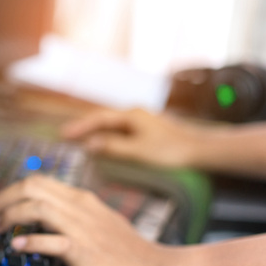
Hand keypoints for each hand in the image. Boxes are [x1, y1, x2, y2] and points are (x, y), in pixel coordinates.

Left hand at [0, 175, 176, 265]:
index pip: (37, 182)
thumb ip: (71, 215)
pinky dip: (30, 241)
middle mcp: (79, 207)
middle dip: (2, 198)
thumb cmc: (127, 252)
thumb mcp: (97, 222)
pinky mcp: (85, 252)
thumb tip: (41, 217)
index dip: (9, 191)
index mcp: (80, 199)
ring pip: (36, 207)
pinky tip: (17, 246)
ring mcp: (82, 228)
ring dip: (9, 215)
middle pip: (31, 187)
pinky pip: (52, 241)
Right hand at [60, 108, 203, 167]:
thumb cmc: (171, 151)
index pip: (99, 118)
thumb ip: (113, 147)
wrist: (201, 150)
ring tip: (78, 139)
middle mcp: (135, 114)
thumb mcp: (138, 151)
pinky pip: (120, 130)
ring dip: (95, 131)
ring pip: (112, 125)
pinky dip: (107, 135)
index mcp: (131, 115)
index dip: (80, 126)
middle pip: (103, 119)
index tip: (64, 134)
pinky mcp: (146, 130)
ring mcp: (141, 122)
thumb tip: (89, 144)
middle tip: (65, 136)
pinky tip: (103, 143)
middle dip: (84, 127)